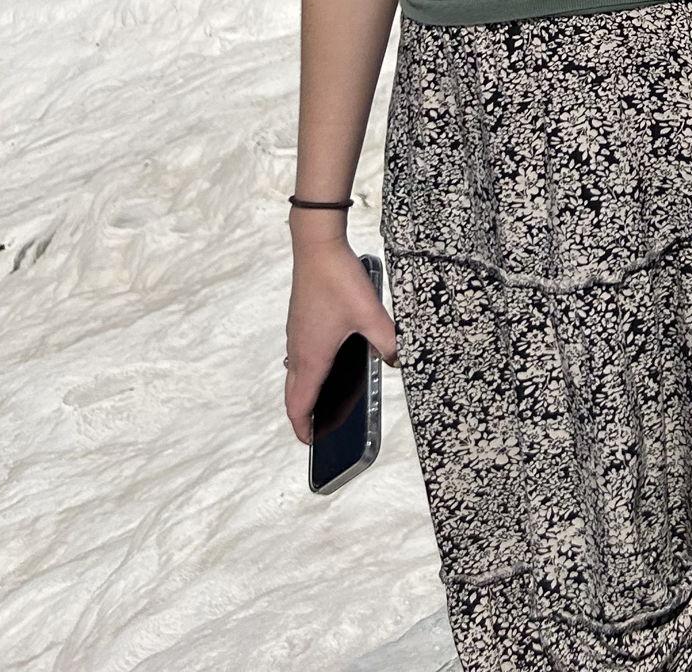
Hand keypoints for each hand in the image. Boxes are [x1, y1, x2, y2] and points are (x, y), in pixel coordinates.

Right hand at [284, 236, 398, 443]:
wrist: (316, 247)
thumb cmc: (337, 280)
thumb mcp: (370, 314)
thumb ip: (387, 340)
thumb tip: (398, 361)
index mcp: (312, 357)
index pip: (298, 405)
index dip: (302, 428)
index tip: (311, 443)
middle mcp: (299, 350)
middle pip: (293, 394)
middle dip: (303, 415)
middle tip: (318, 427)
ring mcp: (297, 335)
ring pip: (295, 374)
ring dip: (305, 391)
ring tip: (326, 398)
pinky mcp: (300, 321)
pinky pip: (300, 355)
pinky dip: (308, 369)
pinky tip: (331, 359)